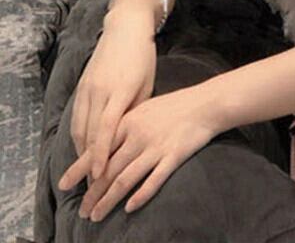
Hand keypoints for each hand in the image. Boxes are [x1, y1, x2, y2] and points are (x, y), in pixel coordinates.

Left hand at [58, 86, 217, 222]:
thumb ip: (125, 126)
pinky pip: (154, 181)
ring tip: (96, 215)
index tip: (63, 185)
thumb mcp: (145, 108)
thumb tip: (105, 146)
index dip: (79, 169)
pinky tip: (129, 208)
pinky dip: (140, 196)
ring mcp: (156, 147)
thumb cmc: (176, 105)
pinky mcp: (174, 157)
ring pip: (125, 179)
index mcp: (129, 122)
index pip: (98, 149)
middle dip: (92, 193)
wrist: (207, 103)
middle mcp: (139, 136)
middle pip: (109, 170)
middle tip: (82, 211)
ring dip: (108, 200)